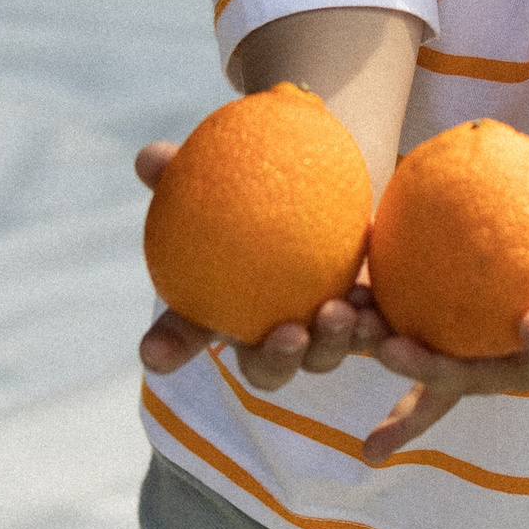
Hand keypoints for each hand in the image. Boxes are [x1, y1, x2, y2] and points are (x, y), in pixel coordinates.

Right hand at [132, 136, 389, 400]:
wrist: (310, 183)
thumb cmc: (247, 186)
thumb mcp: (216, 174)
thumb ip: (180, 169)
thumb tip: (151, 159)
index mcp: (214, 310)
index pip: (181, 334)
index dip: (167, 348)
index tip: (154, 353)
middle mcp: (262, 336)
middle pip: (264, 370)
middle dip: (275, 363)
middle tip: (290, 335)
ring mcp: (313, 334)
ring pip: (320, 358)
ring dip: (332, 345)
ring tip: (341, 312)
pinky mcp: (358, 319)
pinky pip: (368, 334)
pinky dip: (373, 327)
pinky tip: (377, 308)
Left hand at [356, 152, 528, 467]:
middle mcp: (528, 372)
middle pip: (479, 381)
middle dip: (433, 371)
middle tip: (395, 347)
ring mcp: (495, 369)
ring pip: (440, 377)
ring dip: (394, 365)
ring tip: (352, 335)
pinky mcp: (470, 356)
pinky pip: (428, 360)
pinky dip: (393, 352)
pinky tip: (352, 317)